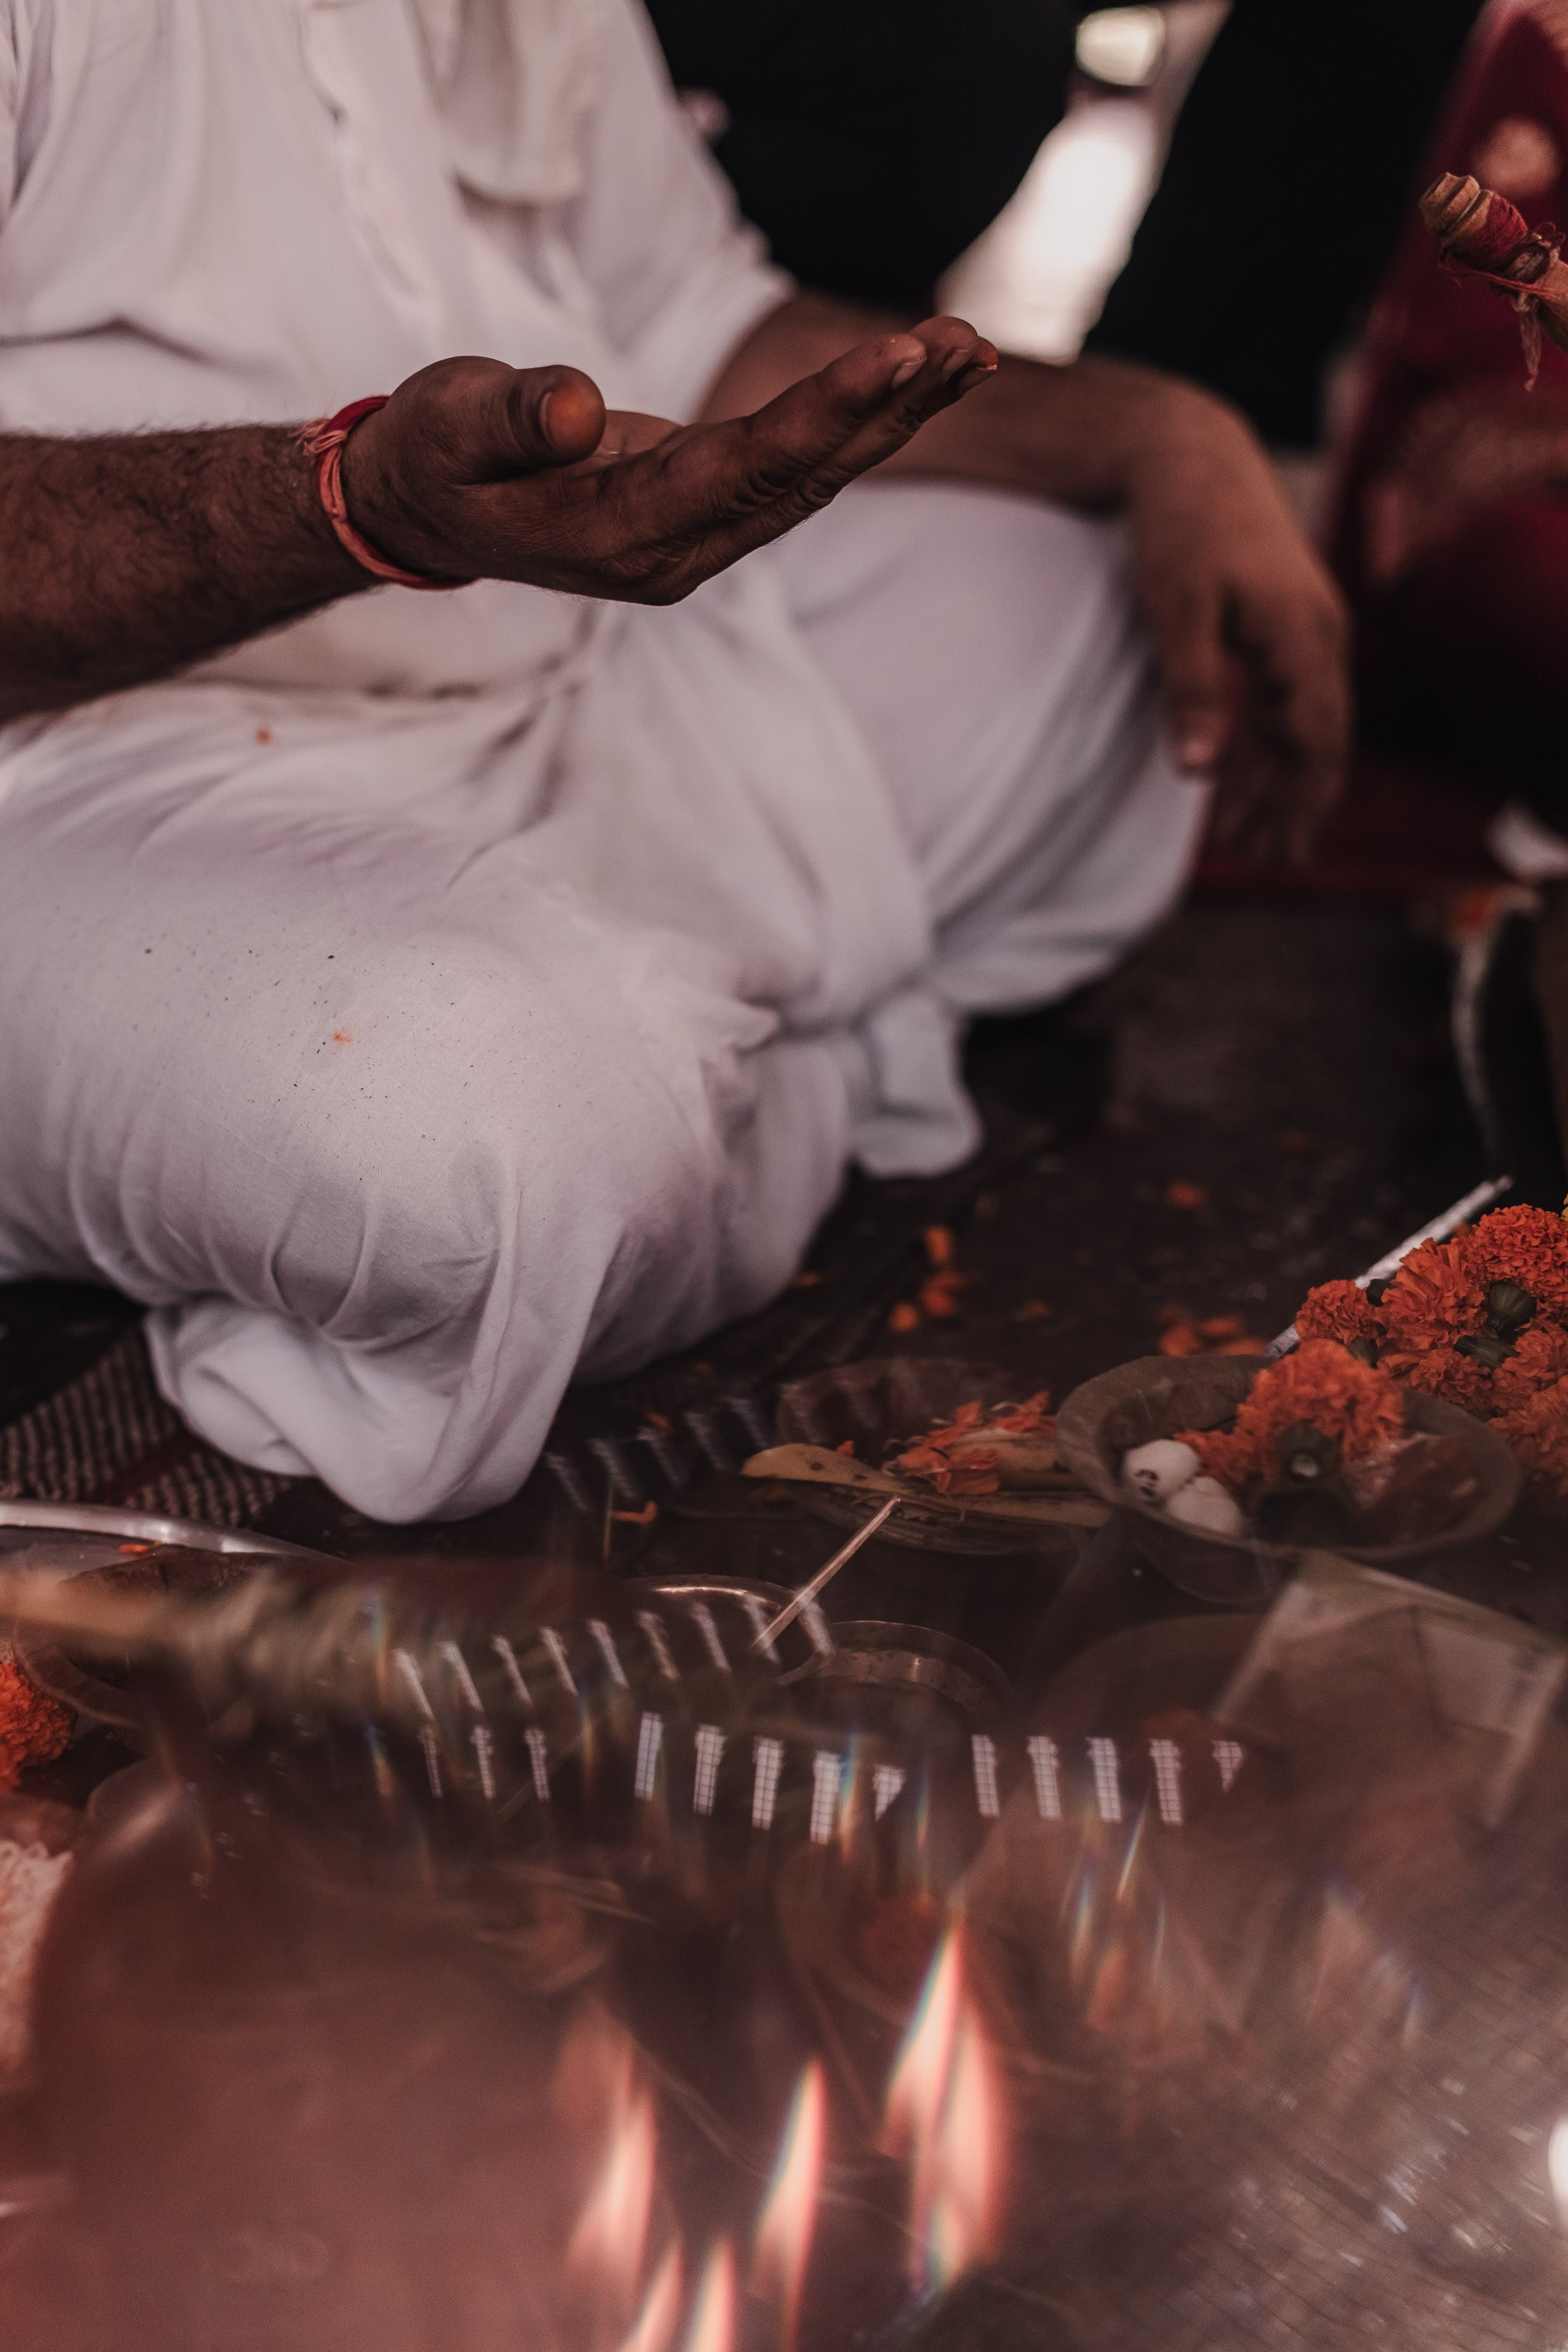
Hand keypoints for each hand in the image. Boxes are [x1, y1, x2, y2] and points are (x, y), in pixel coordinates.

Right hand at [339, 318, 995, 605]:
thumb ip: (511, 418)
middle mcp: (674, 552)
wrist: (432, 511)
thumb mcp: (448, 424)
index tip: (897, 356)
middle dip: (887, 411)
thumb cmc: (436, 456)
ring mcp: (697, 541)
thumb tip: (578, 408)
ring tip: (974, 352)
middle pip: (800, 480)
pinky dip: (863, 424)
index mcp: (615, 535)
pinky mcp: (709, 515)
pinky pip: (799, 470)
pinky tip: (923, 382)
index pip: (739, 470)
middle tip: (966, 345)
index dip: (823, 413)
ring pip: (813, 479)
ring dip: (896, 417)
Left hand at [1121, 387, 1349, 865]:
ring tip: (1246, 840)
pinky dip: (1263, 745)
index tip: (1279, 853)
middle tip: (1269, 864)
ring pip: (1300, 725)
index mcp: (1303, 636)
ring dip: (1276, 783)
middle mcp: (1318, 635)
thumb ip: (1191, 689)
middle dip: (1295, 806)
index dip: (1300, 803)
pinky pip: (1283, 701)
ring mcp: (1304, 629)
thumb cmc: (1180, 527)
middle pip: (1318, 742)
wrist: (1189, 453)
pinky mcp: (1281, 625)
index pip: (1316, 740)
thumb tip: (1196, 773)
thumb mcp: (1177, 610)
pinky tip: (1233, 779)